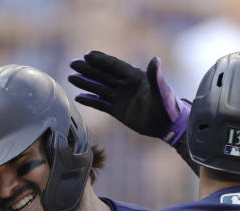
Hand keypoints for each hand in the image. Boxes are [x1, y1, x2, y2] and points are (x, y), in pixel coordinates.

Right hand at [69, 51, 187, 143]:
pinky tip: (79, 97)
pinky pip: (101, 104)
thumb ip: (155, 76)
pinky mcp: (118, 111)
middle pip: (103, 75)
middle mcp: (125, 85)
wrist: (168, 125)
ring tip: (71, 77)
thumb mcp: (161, 91)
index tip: (88, 55)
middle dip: (88, 69)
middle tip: (72, 63)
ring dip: (86, 83)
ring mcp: (121, 98)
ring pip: (100, 88)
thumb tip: (156, 59)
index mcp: (135, 77)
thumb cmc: (168, 106)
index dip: (102, 60)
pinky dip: (90, 100)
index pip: (115, 66)